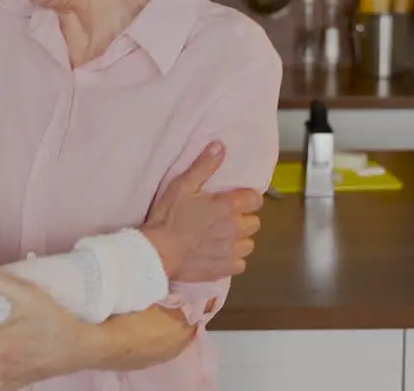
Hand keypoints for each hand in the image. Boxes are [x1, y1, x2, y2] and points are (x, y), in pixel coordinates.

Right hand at [140, 141, 263, 282]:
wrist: (158, 252)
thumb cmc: (168, 217)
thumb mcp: (182, 185)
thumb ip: (204, 166)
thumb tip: (220, 146)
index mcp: (228, 206)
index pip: (255, 200)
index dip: (248, 199)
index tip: (237, 201)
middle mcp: (235, 228)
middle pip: (254, 223)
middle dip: (243, 220)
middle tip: (225, 219)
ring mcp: (231, 251)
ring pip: (249, 244)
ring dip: (239, 240)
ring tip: (223, 238)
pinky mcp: (224, 269)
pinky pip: (240, 264)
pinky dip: (232, 259)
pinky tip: (219, 254)